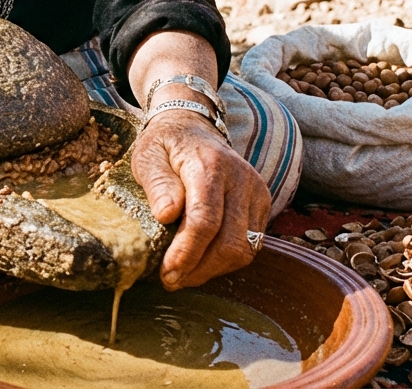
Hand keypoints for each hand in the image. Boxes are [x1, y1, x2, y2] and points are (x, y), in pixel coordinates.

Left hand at [131, 109, 271, 290]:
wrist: (194, 129)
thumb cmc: (166, 146)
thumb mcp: (148, 156)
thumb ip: (157, 184)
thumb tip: (166, 215)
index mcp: (211, 165)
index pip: (205, 220)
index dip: (187, 253)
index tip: (166, 272)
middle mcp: (242, 179)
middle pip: (230, 242)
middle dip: (200, 269)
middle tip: (170, 280)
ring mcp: (257, 192)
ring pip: (245, 250)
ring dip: (213, 270)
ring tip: (184, 274)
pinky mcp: (263, 205)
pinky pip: (251, 246)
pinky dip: (226, 261)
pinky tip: (202, 261)